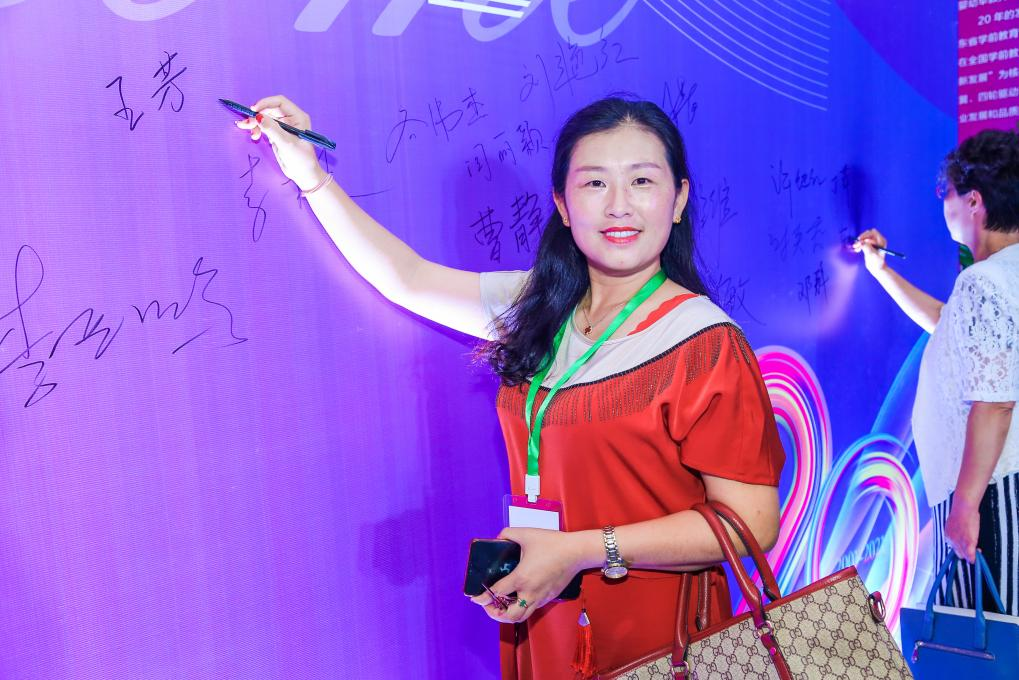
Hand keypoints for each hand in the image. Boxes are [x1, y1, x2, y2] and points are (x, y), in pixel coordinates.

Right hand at [234, 95, 323, 190]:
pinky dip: (256, 128)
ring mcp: (283, 126)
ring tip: (245, 128)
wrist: (303, 174)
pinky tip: (253, 135)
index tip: (254, 110)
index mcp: (298, 116)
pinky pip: (264, 126)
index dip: (265, 103)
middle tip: (246, 123)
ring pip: (264, 118)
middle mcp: (290, 118)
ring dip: (254, 122)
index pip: (279, 102)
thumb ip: (272, 129)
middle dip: (257, 115)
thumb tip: (258, 116)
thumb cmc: (300, 158)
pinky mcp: (276, 134)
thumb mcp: (286, 143)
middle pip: (269, 110)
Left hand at [469, 528, 588, 623]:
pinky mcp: (549, 598)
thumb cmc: (552, 543)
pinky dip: (521, 608)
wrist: (576, 552)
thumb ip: (508, 533)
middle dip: (494, 613)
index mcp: (521, 578)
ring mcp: (540, 597)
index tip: (475, 598)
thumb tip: (499, 537)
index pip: (497, 593)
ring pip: (521, 616)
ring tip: (501, 606)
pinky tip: (518, 598)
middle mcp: (530, 592)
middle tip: (488, 605)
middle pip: (509, 615)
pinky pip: (532, 609)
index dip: (482, 598)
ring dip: (508, 615)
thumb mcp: (526, 533)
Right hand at [851, 228, 888, 274]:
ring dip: (859, 243)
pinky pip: (863, 243)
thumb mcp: (871, 254)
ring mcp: (874, 243)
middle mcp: (878, 240)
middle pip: (868, 235)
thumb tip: (860, 242)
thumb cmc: (876, 262)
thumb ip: (866, 246)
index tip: (859, 240)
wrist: (876, 269)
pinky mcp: (869, 246)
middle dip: (861, 239)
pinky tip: (857, 250)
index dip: (865, 235)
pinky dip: (859, 245)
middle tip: (856, 245)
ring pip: (864, 239)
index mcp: (881, 241)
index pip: (873, 232)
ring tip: (856, 248)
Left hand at [945, 497, 979, 562]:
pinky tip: (978, 555)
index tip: (967, 547)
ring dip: (971, 556)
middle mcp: (951, 540)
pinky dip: (974, 557)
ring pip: (965, 555)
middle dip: (966, 554)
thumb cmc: (961, 512)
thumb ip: (956, 530)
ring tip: (978, 551)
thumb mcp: (954, 523)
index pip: (953, 547)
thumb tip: (961, 533)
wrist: (963, 507)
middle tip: (976, 549)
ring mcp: (959, 542)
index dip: (961, 549)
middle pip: (958, 553)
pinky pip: (971, 555)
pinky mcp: (968, 542)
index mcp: (947, 535)